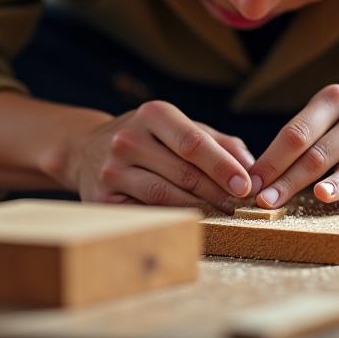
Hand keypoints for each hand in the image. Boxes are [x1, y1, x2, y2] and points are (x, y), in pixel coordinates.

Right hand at [51, 101, 255, 211]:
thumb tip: (251, 167)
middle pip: (183, 172)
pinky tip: (191, 223)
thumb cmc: (150, 138)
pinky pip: (145, 212)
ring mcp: (112, 169)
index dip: (223, 167)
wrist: (86, 149)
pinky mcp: (102, 197)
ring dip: (198, 209)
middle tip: (240, 206)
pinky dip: (171, 219)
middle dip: (217, 192)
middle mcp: (128, 138)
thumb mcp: (181, 128)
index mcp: (153, 114)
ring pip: (164, 195)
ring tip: (222, 216)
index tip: (246, 186)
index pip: (194, 143)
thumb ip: (219, 143)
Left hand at [249, 84, 338, 207]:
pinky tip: (323, 195)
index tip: (245, 182)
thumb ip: (311, 139)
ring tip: (272, 202)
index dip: (266, 158)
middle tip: (252, 197)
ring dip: (294, 183)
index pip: (291, 131)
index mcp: (331, 99)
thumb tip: (263, 174)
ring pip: (325, 158)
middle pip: (302, 144)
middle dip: (273, 173)